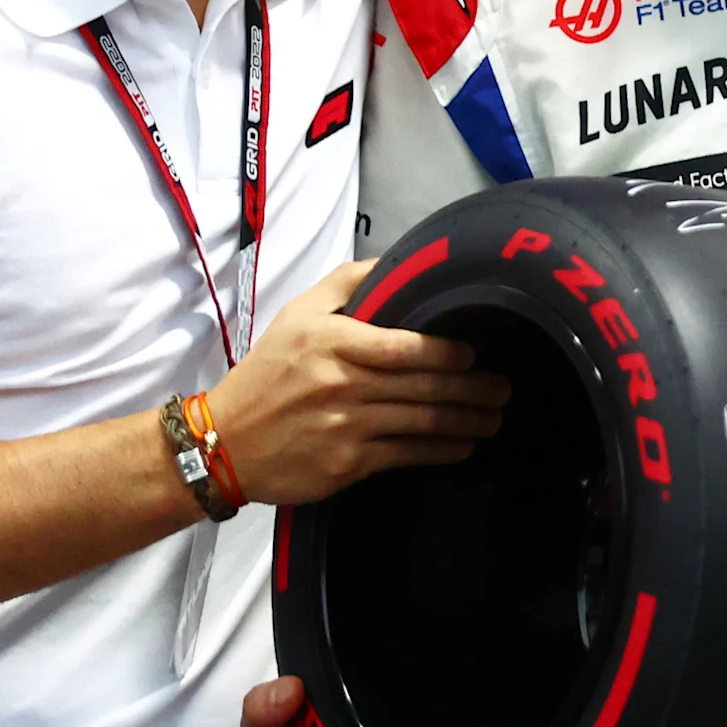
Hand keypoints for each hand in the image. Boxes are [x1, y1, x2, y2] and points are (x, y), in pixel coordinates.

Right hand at [207, 260, 503, 507]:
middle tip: (502, 386)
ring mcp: (346, 427)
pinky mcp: (347, 464)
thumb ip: (347, 282)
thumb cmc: (266, 374)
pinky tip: (462, 445)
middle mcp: (342, 385)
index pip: (402, 347)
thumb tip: (393, 262)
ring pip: (421, 422)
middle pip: (421, 385)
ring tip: (493, 415)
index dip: (445, 352)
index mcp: (331, 343)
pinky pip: (406, 455)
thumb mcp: (297, 314)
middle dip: (471, 388)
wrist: (224, 442)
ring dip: (466, 420)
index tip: (472, 353)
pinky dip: (440, 451)